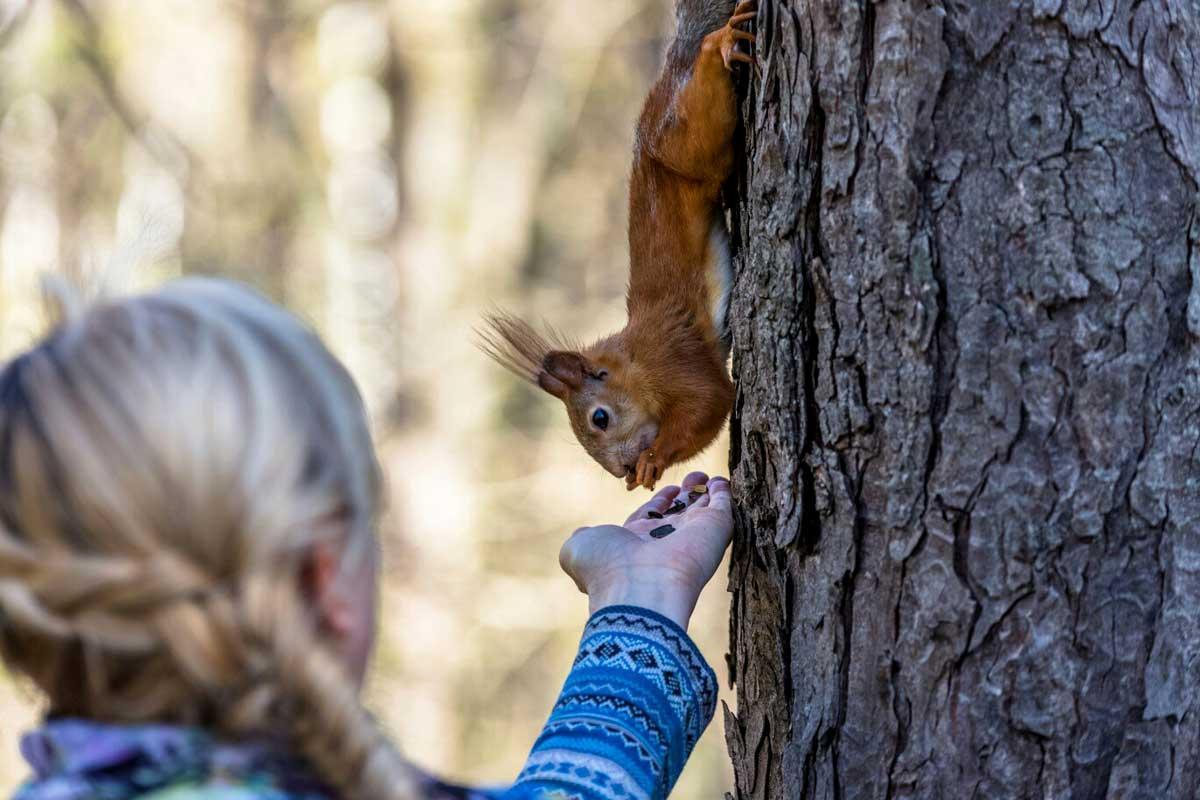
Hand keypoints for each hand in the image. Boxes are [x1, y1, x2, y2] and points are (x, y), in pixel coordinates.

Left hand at [559, 472, 732, 629]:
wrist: (639, 588)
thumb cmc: (606, 568)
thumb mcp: (578, 548)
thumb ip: (581, 537)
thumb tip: (582, 534)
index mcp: (637, 541)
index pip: (654, 516)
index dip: (661, 502)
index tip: (668, 489)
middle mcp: (667, 539)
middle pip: (681, 513)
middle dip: (686, 495)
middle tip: (693, 477)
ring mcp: (693, 536)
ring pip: (704, 510)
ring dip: (706, 491)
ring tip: (708, 476)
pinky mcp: (716, 529)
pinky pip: (723, 506)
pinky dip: (723, 492)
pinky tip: (721, 481)